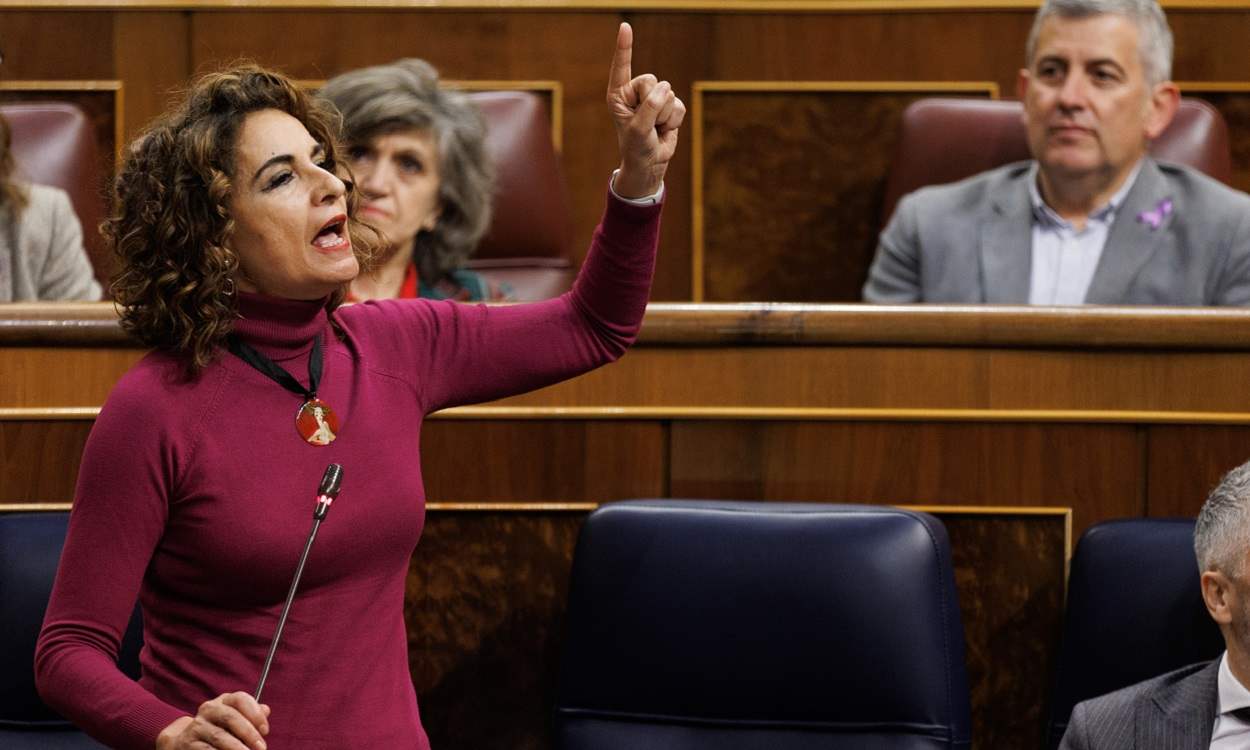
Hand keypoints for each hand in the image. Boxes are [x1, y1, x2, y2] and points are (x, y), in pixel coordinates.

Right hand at [155, 692, 269, 749]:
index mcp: (223, 701)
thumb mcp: (235, 720)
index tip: (265, 730)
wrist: (186, 743)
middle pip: (230, 717)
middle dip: (249, 734)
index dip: (255, 714)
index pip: (240, 699)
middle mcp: (208, 710)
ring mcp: (197, 726)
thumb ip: (250, 715)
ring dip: (237, 748)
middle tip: (261, 748)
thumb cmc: (219, 730)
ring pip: (219, 736)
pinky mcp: (189, 744)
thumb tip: (266, 709)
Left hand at [606, 22, 685, 198]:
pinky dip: (674, 120)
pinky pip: (679, 105)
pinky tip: (665, 129)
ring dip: (664, 116)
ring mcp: (653, 98)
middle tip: (647, 123)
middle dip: (653, 104)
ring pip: (668, 94)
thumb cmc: (636, 147)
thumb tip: (665, 89)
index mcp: (619, 94)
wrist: (650, 163)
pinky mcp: (669, 106)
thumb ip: (649, 108)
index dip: (625, 48)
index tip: (625, 26)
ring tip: (655, 128)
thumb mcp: (638, 129)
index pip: (622, 67)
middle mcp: (635, 92)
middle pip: (652, 81)